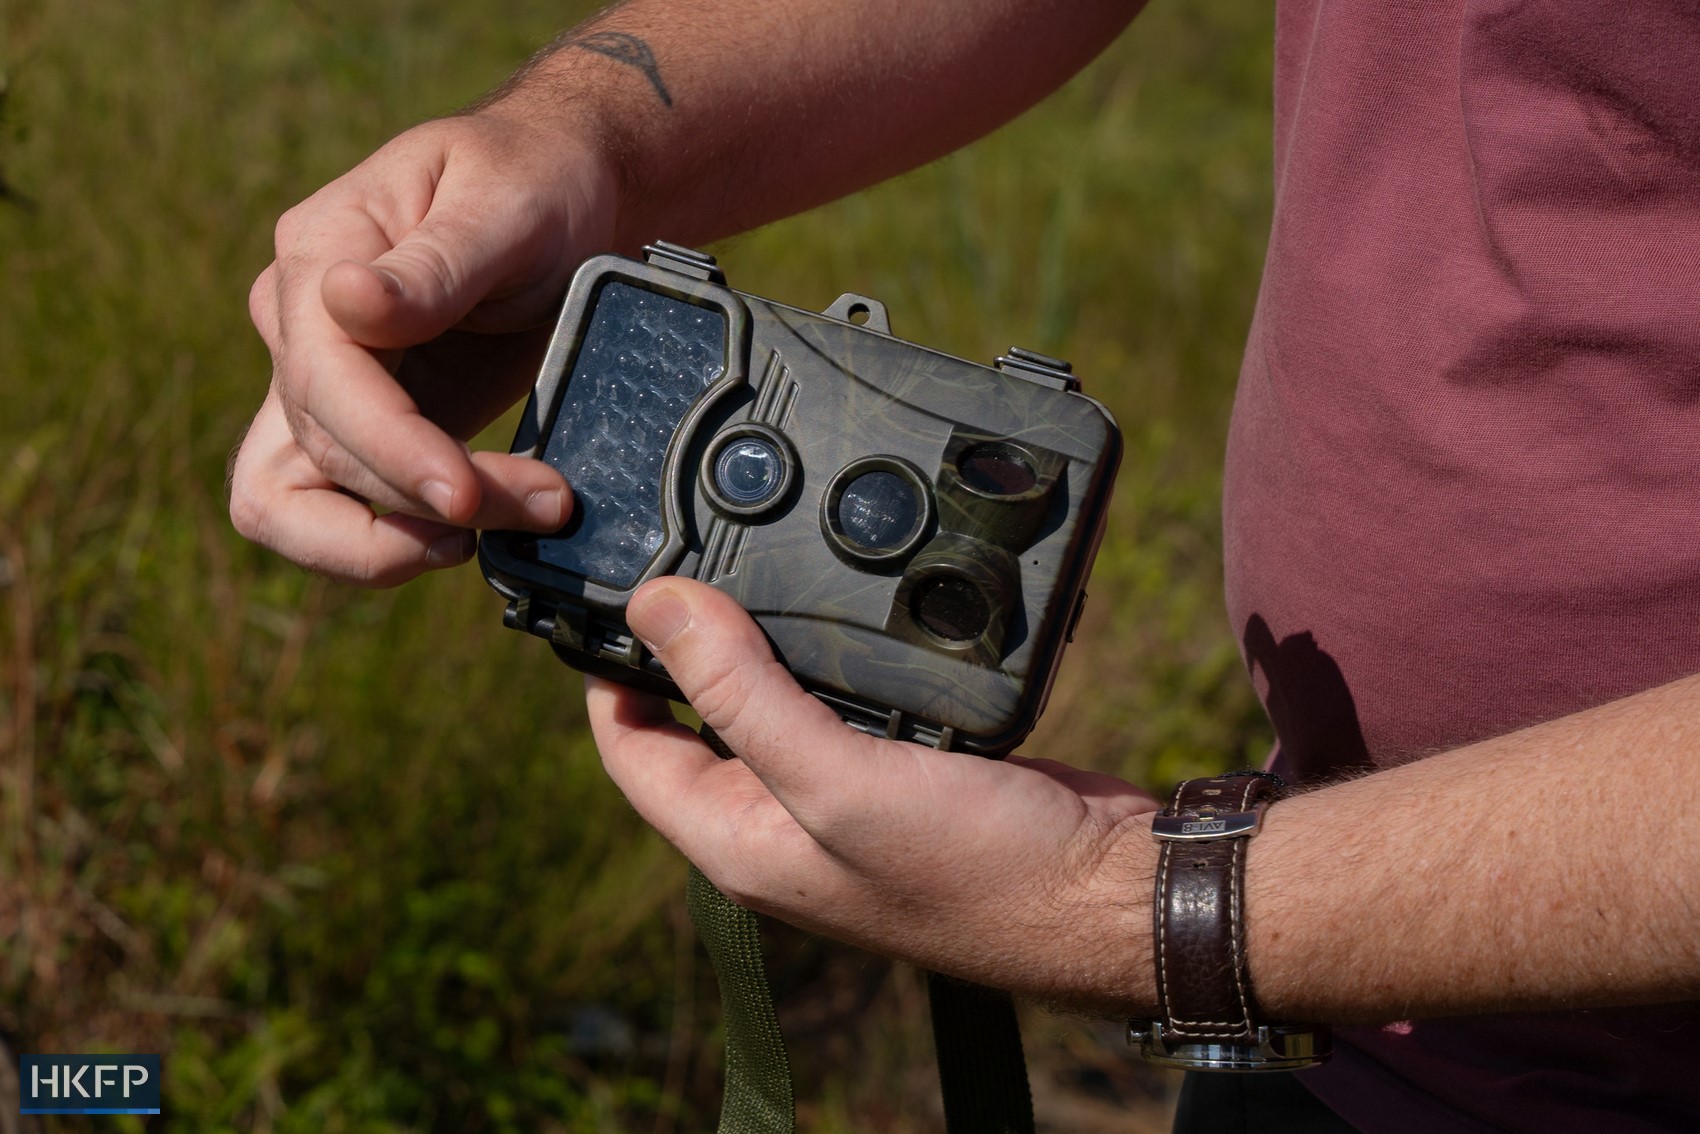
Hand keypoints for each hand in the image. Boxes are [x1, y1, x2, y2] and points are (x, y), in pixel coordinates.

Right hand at [230, 108, 619, 584]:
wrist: (565, 195)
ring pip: (290, 505)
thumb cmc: (536, 181)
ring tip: (493, 537)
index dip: (393, 452)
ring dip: (392, 542)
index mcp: (318, 256)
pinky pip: (335, 511)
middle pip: (319, 455)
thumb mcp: (505, 203)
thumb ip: (434, 263)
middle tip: (548, 503)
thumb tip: (343, 300)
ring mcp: (320, 381)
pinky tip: (474, 532)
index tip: (468, 497)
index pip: (324, 383)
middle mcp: (298, 323)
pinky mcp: (360, 427)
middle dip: (430, 501)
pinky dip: (395, 539)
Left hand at [587, 578, 1162, 1012]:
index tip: (616, 590)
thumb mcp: (838, 780)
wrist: (1104, 892)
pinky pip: (849, 694)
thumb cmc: (976, 868)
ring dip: (767, 638)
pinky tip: (848, 593)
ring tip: (758, 555)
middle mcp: (783, 821)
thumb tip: (654, 606)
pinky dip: (841, 647)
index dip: (610, 674)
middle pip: (700, 719)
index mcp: (742, 841)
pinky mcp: (908, 762)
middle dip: (689, 644)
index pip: (632, 752)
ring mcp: (847, 793)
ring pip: (777, 698)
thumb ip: (742, 695)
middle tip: (690, 552)